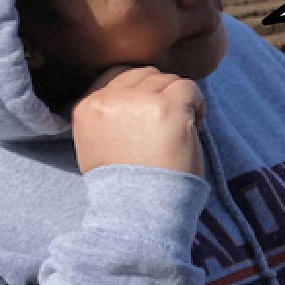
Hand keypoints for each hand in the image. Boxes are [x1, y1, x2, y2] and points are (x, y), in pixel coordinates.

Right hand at [69, 65, 205, 177]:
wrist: (139, 210)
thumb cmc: (122, 185)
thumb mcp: (92, 146)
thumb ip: (103, 116)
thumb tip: (130, 95)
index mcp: (86, 108)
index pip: (115, 74)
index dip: (138, 89)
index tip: (149, 109)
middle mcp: (109, 99)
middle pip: (144, 74)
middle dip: (159, 93)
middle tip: (167, 121)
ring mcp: (140, 101)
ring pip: (168, 80)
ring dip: (179, 100)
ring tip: (181, 128)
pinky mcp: (169, 108)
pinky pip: (190, 87)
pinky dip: (197, 104)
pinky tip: (195, 126)